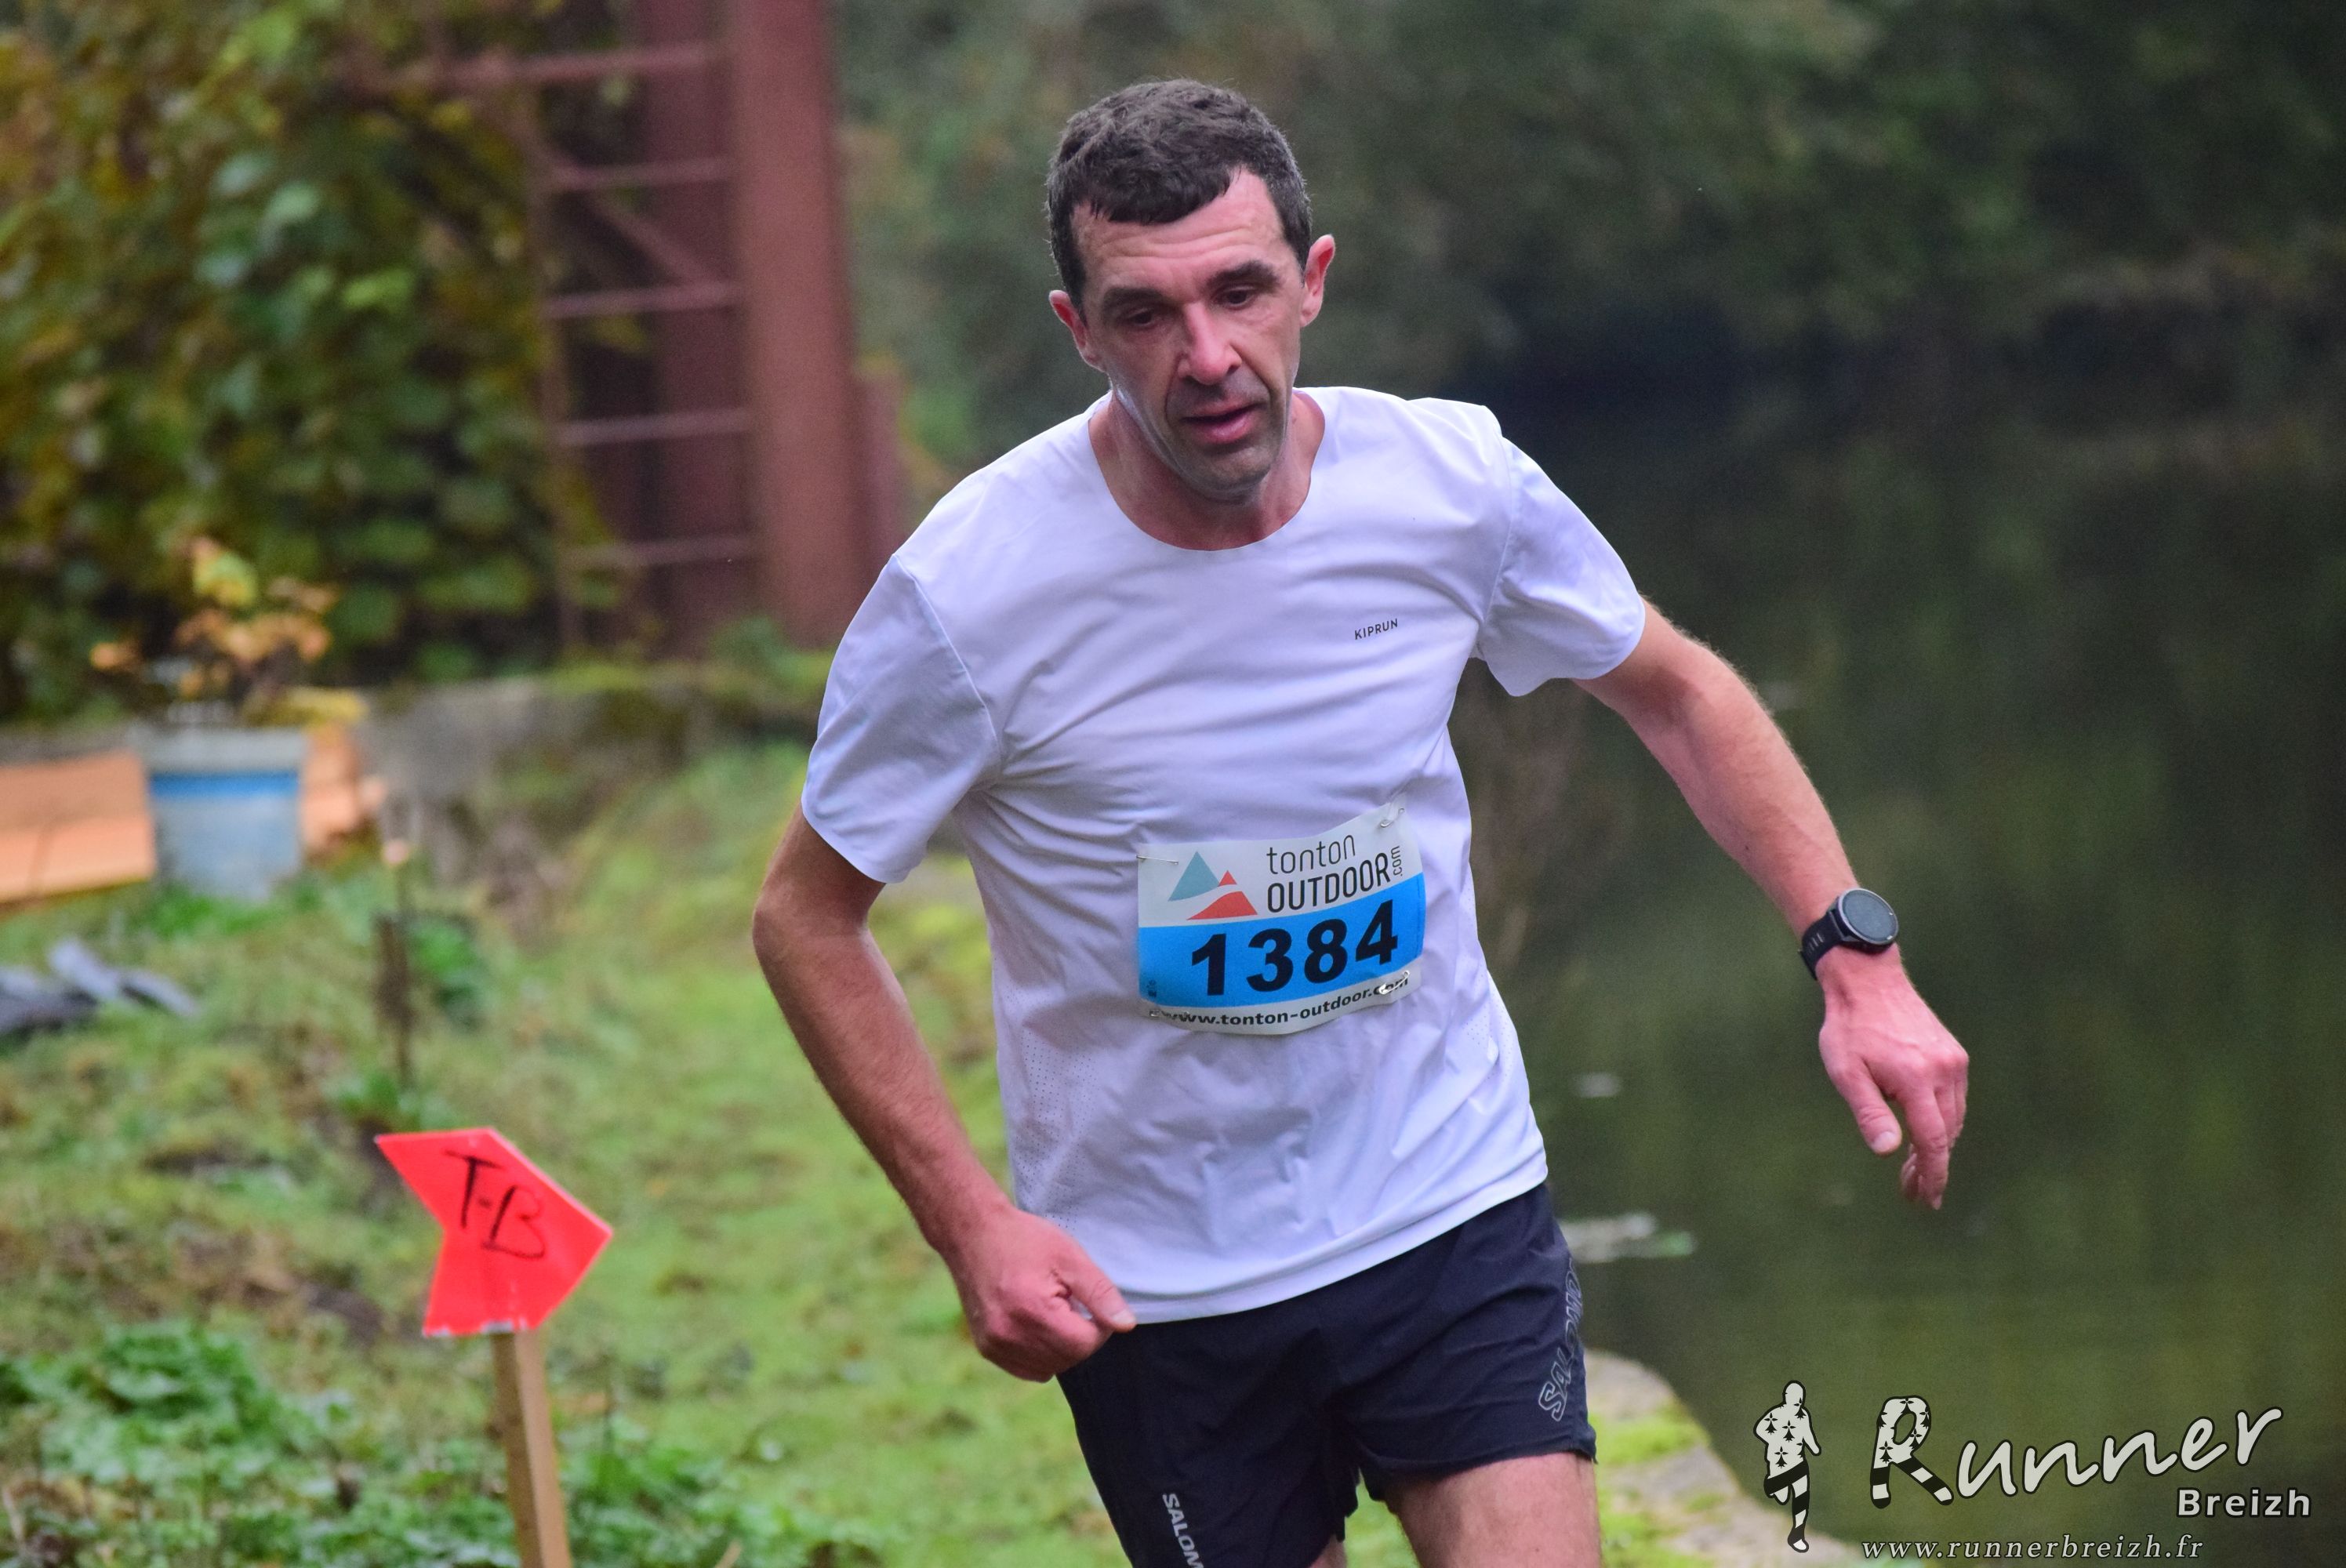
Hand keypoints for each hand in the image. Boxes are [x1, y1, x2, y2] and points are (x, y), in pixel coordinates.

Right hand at [944, 1204, 1136, 1379]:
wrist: (972, 1233)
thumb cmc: (1024, 1240)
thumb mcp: (1069, 1257)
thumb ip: (1100, 1293)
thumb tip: (1126, 1326)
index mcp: (1032, 1310)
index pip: (1084, 1344)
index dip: (1098, 1326)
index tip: (1087, 1301)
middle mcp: (1009, 1335)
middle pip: (1068, 1359)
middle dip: (1078, 1335)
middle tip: (1068, 1300)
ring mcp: (994, 1345)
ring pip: (1049, 1368)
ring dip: (1060, 1347)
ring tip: (1049, 1310)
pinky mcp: (986, 1348)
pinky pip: (1028, 1369)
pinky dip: (1040, 1354)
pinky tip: (1036, 1324)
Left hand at [1814, 947, 1968, 1207]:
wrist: (1868, 981)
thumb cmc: (1849, 1028)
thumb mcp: (1846, 1072)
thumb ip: (1869, 1112)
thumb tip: (1889, 1151)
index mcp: (1917, 1079)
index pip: (1933, 1141)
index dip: (1932, 1175)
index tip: (1926, 1199)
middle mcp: (1943, 1071)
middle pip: (1946, 1134)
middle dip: (1931, 1167)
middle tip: (1912, 1192)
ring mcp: (1953, 1061)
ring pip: (1954, 1118)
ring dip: (1938, 1146)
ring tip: (1915, 1169)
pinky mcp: (1953, 1054)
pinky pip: (1955, 1099)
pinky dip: (1943, 1121)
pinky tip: (1924, 1132)